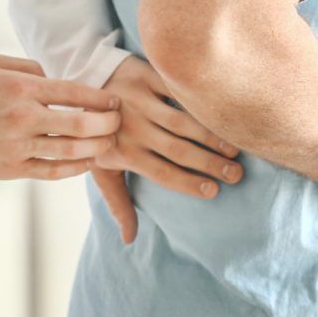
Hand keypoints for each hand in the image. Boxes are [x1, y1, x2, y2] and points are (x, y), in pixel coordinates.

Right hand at [0, 54, 119, 180]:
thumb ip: (30, 67)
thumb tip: (57, 76)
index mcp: (21, 89)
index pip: (74, 93)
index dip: (101, 98)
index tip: (114, 101)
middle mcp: (23, 118)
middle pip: (80, 124)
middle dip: (107, 124)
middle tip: (118, 122)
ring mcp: (19, 146)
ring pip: (71, 150)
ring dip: (97, 147)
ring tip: (109, 142)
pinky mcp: (13, 170)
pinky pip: (54, 171)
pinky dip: (76, 167)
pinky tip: (88, 161)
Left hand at [89, 56, 242, 242]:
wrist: (81, 82)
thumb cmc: (98, 133)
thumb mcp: (101, 169)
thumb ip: (118, 202)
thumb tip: (128, 240)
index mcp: (124, 152)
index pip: (162, 173)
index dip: (189, 184)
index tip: (213, 192)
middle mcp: (132, 128)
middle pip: (177, 150)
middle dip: (209, 164)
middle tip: (236, 174)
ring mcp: (140, 101)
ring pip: (181, 122)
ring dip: (210, 136)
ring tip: (234, 149)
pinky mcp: (146, 76)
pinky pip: (176, 90)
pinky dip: (198, 102)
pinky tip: (221, 113)